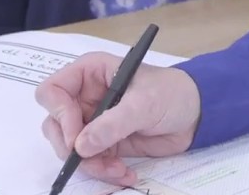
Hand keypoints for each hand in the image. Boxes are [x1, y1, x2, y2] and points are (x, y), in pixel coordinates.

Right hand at [34, 52, 202, 185]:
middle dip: (71, 147)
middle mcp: (85, 96)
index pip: (52, 91)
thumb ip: (112, 124)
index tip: (76, 136)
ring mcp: (93, 122)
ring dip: (91, 164)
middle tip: (93, 159)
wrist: (196, 114)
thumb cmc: (172, 93)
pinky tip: (125, 174)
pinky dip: (104, 172)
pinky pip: (91, 162)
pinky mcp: (104, 143)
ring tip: (118, 170)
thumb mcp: (144, 104)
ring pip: (70, 149)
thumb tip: (81, 146)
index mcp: (90, 73)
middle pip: (55, 125)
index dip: (59, 114)